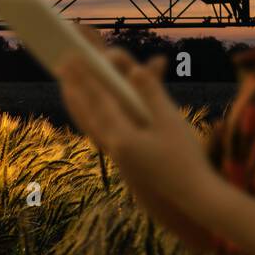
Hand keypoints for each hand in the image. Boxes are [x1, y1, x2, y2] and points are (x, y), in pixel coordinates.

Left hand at [54, 32, 218, 209]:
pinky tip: (90, 113)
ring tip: (67, 86)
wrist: (193, 195)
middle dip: (75, 88)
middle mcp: (114, 148)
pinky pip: (98, 134)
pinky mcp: (124, 163)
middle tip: (61, 65)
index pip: (99, 101)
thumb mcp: (170, 121)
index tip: (73, 58)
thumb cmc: (186, 157)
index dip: (85, 78)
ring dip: (78, 103)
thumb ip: (151, 93)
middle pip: (87, 113)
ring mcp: (118, 157)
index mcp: (123, 138)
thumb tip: (135, 70)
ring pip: (90, 125)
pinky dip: (90, 118)